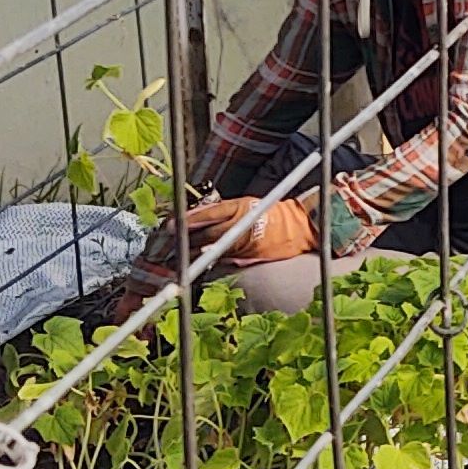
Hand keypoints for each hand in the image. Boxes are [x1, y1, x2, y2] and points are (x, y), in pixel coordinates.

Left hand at [179, 192, 318, 266]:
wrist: (299, 227)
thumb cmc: (271, 213)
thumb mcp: (246, 204)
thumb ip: (222, 211)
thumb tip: (195, 218)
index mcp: (239, 207)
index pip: (209, 214)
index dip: (188, 220)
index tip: (170, 225)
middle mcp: (240, 224)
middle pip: (207, 233)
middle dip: (186, 239)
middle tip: (168, 242)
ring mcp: (244, 242)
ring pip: (213, 249)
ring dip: (193, 254)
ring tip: (175, 258)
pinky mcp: (248, 257)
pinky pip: (224, 259)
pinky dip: (208, 261)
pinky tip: (196, 265)